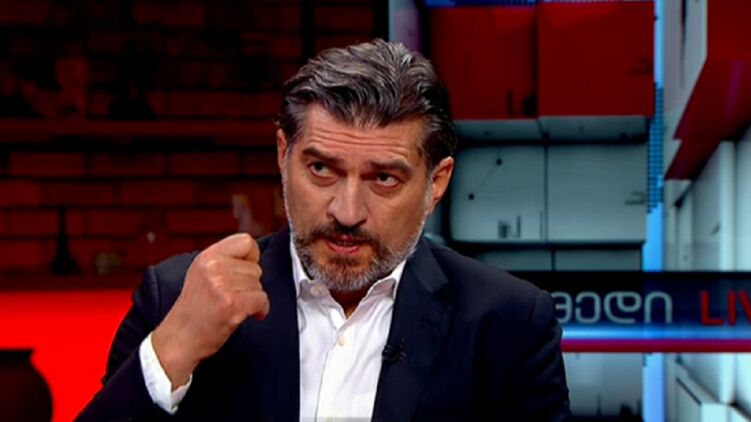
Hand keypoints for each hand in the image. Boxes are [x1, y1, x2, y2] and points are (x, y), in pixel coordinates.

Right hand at [151, 233, 268, 387]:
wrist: (179, 339)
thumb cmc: (194, 311)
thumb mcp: (202, 274)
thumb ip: (224, 262)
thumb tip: (254, 258)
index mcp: (206, 257)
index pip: (246, 241)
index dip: (251, 258)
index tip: (244, 273)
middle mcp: (213, 267)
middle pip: (256, 267)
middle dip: (251, 284)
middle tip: (234, 297)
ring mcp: (221, 285)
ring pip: (259, 285)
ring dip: (253, 299)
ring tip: (235, 307)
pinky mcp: (230, 303)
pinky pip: (261, 300)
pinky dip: (259, 310)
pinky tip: (246, 316)